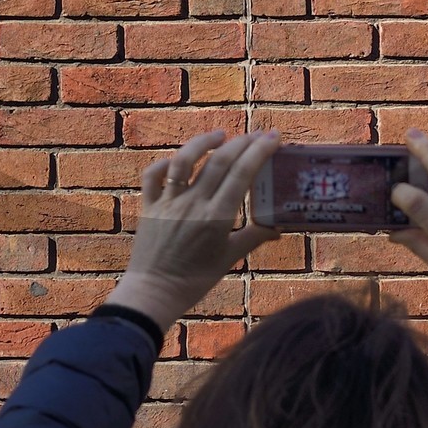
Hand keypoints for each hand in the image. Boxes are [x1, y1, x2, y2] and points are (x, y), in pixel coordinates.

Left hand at [104, 129, 280, 331]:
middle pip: (219, 161)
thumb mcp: (229, 259)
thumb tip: (279, 227)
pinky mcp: (149, 205)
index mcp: (216, 216)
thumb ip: (254, 238)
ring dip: (204, 142)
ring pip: (185, 160)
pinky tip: (178, 160)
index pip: (242, 174)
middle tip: (257, 135)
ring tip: (220, 134)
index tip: (273, 137)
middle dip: (241, 143)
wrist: (154, 293)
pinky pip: (153, 176)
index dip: (259, 151)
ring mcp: (168, 202)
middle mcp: (193, 203)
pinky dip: (165, 163)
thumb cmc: (195, 280)